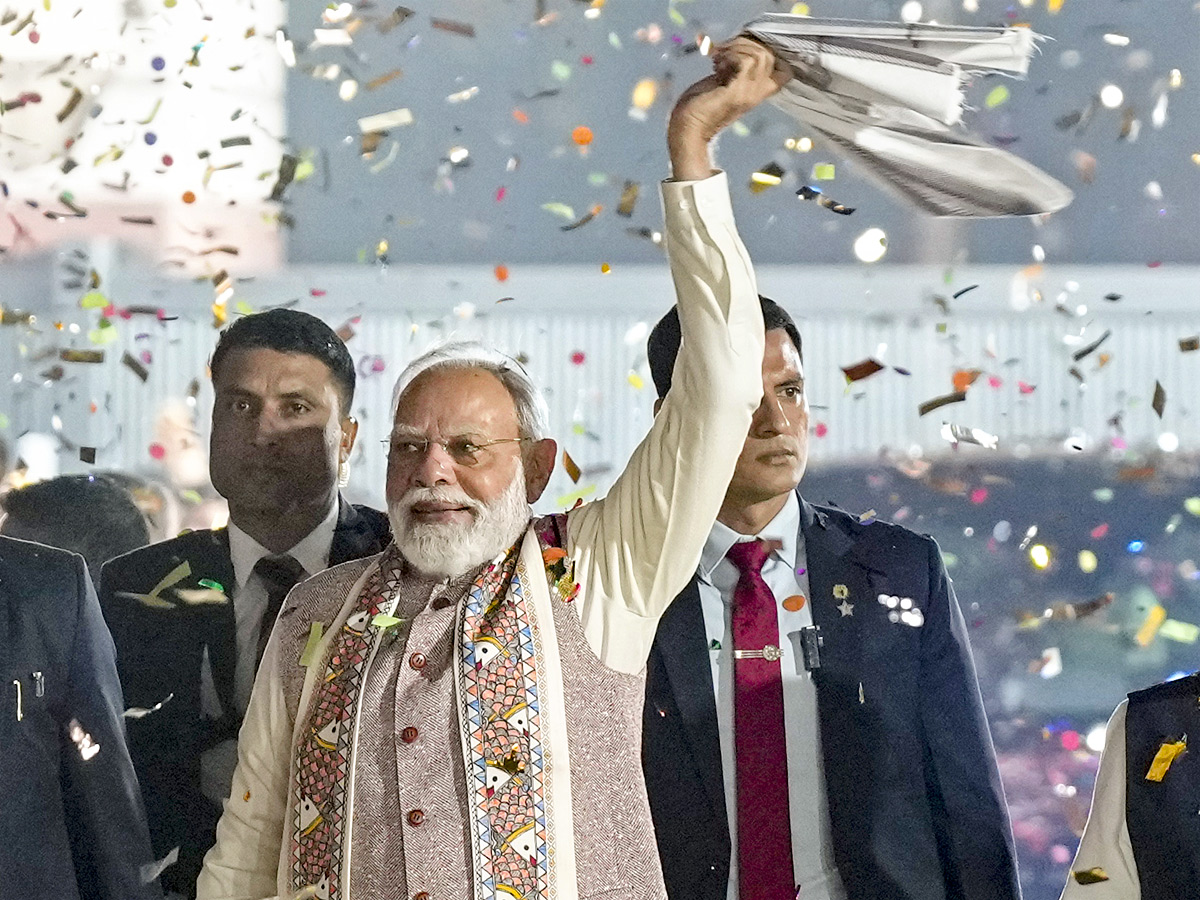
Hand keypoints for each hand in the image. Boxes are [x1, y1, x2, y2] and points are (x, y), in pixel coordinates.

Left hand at [668, 37, 789, 180]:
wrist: (688, 128)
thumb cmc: (699, 105)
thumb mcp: (723, 82)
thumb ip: (735, 69)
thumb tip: (737, 44)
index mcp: (757, 92)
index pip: (785, 71)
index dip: (765, 52)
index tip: (739, 52)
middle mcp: (757, 94)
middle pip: (770, 55)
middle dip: (745, 44)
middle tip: (723, 53)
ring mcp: (748, 94)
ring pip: (761, 55)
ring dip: (737, 48)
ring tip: (719, 59)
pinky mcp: (735, 92)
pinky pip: (746, 61)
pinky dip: (730, 56)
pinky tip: (716, 66)